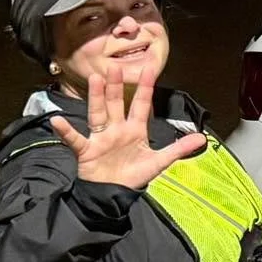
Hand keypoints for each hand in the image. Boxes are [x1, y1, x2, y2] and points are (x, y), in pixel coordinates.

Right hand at [48, 63, 206, 189]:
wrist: (112, 194)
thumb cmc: (133, 176)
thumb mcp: (159, 162)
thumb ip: (179, 149)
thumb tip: (202, 139)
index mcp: (135, 130)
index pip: (140, 105)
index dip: (145, 88)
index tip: (150, 69)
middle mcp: (117, 130)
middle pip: (116, 103)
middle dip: (116, 86)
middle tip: (115, 66)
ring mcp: (101, 138)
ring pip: (98, 113)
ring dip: (96, 97)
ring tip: (95, 80)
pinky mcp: (87, 150)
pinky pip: (75, 139)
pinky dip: (67, 131)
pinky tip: (58, 120)